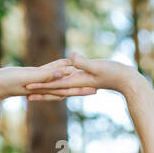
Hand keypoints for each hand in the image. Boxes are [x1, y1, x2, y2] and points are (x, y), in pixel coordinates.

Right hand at [0, 58, 95, 101]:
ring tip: (87, 74)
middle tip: (98, 87)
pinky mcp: (35, 75)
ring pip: (61, 79)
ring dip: (74, 77)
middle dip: (82, 87)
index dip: (81, 89)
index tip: (95, 88)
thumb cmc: (7, 82)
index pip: (67, 89)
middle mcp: (45, 86)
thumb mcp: (27, 78)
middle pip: (68, 87)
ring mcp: (40, 81)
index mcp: (46, 88)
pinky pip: (51, 70)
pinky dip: (60, 67)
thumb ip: (43, 76)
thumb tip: (60, 74)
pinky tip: (67, 62)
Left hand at [23, 50, 144, 97]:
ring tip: (37, 91)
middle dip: (41, 91)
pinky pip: (69, 82)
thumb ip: (83, 62)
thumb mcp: (97, 65)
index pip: (55, 83)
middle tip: (25, 94)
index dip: (41, 85)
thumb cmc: (114, 73)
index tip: (27, 88)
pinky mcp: (86, 78)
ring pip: (61, 86)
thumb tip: (70, 58)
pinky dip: (60, 82)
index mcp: (77, 80)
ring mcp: (82, 81)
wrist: (127, 80)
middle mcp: (77, 83)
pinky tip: (57, 81)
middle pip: (55, 88)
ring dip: (49, 89)